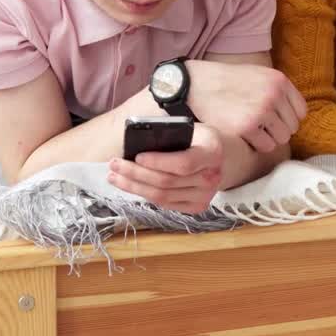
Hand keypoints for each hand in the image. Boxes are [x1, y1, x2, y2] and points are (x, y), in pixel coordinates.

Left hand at [107, 124, 223, 213]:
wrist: (220, 155)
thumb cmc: (198, 138)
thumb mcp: (190, 129)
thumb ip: (171, 134)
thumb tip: (137, 142)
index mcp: (213, 152)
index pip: (183, 163)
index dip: (158, 162)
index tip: (137, 156)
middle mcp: (212, 177)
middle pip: (167, 182)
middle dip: (136, 173)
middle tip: (114, 164)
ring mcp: (206, 195)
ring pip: (162, 196)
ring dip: (134, 187)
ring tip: (115, 176)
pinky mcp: (197, 206)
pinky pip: (165, 204)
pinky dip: (144, 195)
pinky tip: (131, 186)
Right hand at [184, 60, 305, 151]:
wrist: (197, 84)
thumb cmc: (228, 82)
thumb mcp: (259, 75)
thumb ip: (279, 91)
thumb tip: (296, 116)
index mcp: (279, 81)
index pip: (301, 111)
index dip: (287, 118)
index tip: (274, 120)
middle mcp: (274, 94)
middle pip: (292, 127)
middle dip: (277, 129)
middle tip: (260, 127)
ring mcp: (262, 111)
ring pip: (281, 139)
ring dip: (268, 139)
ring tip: (252, 131)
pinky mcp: (247, 127)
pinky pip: (265, 146)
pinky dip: (256, 145)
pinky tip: (244, 135)